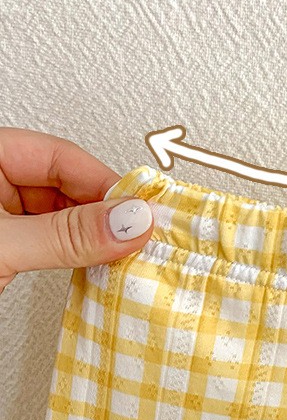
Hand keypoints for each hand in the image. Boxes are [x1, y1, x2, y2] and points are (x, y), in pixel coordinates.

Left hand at [0, 128, 152, 294]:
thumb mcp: (4, 246)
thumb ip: (66, 234)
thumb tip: (128, 221)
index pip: (60, 156)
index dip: (105, 184)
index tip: (140, 213)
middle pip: (65, 185)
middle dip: (103, 213)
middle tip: (136, 236)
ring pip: (60, 214)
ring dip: (92, 236)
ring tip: (121, 253)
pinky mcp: (3, 243)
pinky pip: (49, 238)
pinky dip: (74, 251)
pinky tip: (94, 263)